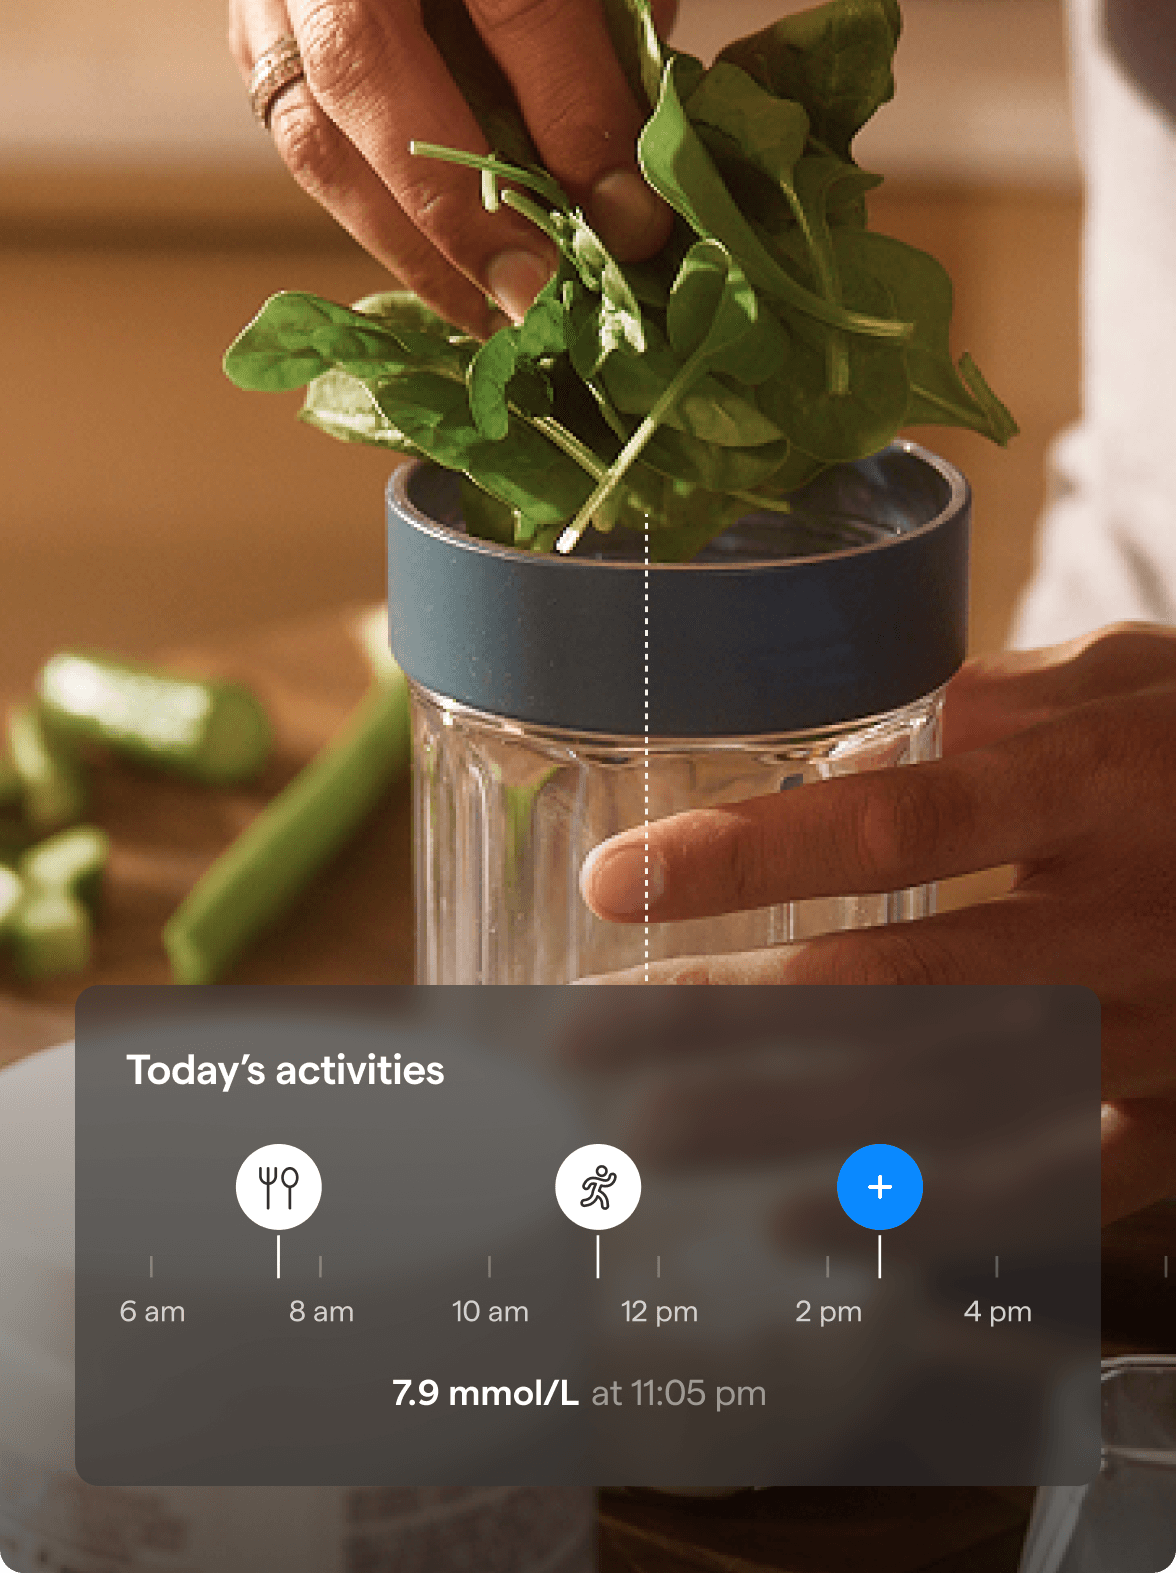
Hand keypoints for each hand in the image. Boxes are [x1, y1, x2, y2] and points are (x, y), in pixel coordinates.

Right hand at [221, 0, 674, 332]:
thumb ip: (616, 54)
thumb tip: (622, 218)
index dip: (573, 113)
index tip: (629, 220)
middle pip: (364, 54)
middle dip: (455, 198)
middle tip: (533, 294)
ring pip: (315, 125)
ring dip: (413, 242)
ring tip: (497, 314)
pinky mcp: (244, 25)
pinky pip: (305, 152)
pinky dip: (385, 232)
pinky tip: (454, 284)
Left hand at [581, 624, 1175, 1220]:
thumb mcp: (1146, 680)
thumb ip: (1012, 701)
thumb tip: (868, 737)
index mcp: (1103, 791)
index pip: (904, 829)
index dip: (756, 860)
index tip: (619, 881)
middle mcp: (1121, 926)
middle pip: (897, 988)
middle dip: (725, 1023)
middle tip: (581, 1042)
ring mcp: (1159, 1040)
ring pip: (949, 1103)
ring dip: (785, 1129)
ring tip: (642, 1141)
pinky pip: (1044, 1188)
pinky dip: (921, 1212)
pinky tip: (802, 1220)